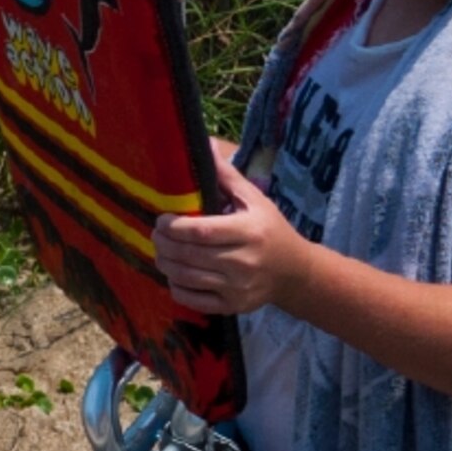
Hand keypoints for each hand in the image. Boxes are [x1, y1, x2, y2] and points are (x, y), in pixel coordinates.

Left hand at [151, 142, 297, 316]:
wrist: (295, 273)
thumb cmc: (271, 231)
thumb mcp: (256, 201)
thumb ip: (227, 177)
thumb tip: (205, 144)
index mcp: (248, 233)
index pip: (200, 232)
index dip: (173, 226)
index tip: (162, 219)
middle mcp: (243, 263)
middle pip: (188, 255)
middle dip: (164, 243)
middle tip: (156, 234)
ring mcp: (237, 288)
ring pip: (186, 277)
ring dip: (165, 263)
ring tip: (161, 251)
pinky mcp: (232, 306)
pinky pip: (192, 299)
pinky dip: (176, 286)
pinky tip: (175, 274)